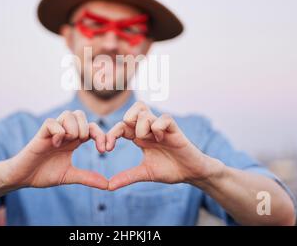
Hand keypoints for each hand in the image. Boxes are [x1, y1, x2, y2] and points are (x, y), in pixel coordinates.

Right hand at [0, 110, 107, 189]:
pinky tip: (56, 144)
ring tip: (69, 143)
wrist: (23, 178)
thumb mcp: (69, 176)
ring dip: (74, 128)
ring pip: (68, 114)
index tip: (104, 150)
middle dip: (87, 128)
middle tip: (84, 144)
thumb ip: (87, 178)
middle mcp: (64, 132)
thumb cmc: (44, 173)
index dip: (101, 135)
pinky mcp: (41, 134)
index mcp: (73, 140)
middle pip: (81, 114)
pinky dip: (58, 132)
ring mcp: (52, 132)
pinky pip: (52, 122)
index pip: (92, 127)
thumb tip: (107, 185)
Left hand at [106, 102, 220, 189]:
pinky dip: (157, 127)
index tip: (106, 150)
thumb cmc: (169, 170)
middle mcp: (149, 128)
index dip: (110, 135)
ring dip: (140, 126)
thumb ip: (127, 177)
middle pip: (132, 110)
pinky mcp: (174, 129)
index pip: (121, 126)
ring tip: (146, 140)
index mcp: (140, 137)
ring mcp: (161, 127)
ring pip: (144, 112)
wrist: (190, 173)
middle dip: (124, 123)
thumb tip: (108, 186)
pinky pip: (163, 118)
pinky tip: (160, 139)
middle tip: (126, 140)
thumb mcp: (145, 173)